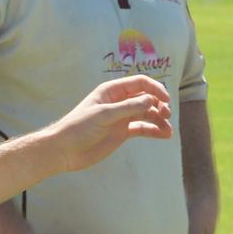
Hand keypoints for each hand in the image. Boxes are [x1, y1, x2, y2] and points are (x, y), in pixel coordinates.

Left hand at [47, 75, 172, 172]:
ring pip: (146, 114)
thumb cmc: (78, 127)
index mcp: (112, 91)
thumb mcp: (103, 115)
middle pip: (146, 98)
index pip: (139, 83)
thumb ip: (128, 107)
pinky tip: (164, 135)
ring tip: (168, 130)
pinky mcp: (122, 133)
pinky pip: (142, 128)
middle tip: (166, 115)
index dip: (155, 89)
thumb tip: (151, 100)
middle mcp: (119, 102)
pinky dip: (154, 130)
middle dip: (159, 104)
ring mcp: (121, 118)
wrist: (64, 151)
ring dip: (159, 119)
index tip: (166, 99)